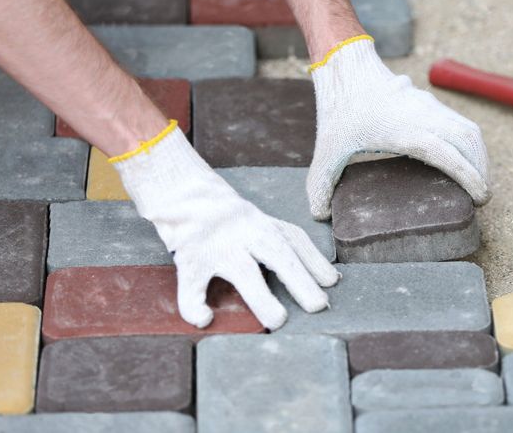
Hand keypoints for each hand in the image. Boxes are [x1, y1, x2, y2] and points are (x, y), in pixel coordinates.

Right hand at [112, 123, 339, 329]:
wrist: (180, 192)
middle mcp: (245, 232)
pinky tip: (204, 319)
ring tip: (278, 321)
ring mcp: (218, 245)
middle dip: (299, 279)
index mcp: (264, 224)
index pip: (294, 241)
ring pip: (242, 271)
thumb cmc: (229, 218)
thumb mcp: (260, 223)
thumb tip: (329, 278)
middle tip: (319, 305)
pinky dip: (194, 303)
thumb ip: (288, 245)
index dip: (315, 262)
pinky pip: (192, 284)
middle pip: (277, 253)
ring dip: (261, 296)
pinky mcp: (190, 258)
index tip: (332, 282)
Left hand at [306, 36, 491, 219]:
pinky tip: (463, 160)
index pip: (447, 153)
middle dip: (481, 170)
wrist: (347, 68)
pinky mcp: (431, 104)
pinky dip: (469, 144)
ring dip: (478, 156)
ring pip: (469, 130)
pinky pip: (461, 123)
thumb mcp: (326, 149)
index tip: (480, 196)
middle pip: (468, 141)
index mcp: (405, 130)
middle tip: (481, 197)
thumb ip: (321, 182)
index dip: (468, 175)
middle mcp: (425, 117)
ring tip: (478, 181)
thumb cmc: (340, 109)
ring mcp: (431, 107)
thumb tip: (320, 214)